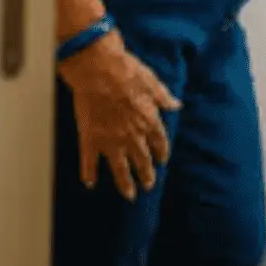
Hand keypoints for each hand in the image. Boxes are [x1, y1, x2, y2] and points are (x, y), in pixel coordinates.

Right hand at [57, 32, 181, 199]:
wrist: (99, 70)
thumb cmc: (127, 72)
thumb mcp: (152, 82)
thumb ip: (163, 97)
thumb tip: (177, 105)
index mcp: (149, 121)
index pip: (160, 143)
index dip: (162, 153)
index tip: (162, 160)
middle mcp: (132, 135)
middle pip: (142, 160)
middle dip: (146, 174)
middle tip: (149, 185)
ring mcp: (110, 140)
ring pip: (120, 167)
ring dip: (125, 183)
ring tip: (129, 195)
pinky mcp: (90, 138)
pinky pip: (89, 161)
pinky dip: (88, 173)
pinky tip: (89, 184)